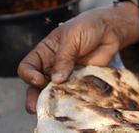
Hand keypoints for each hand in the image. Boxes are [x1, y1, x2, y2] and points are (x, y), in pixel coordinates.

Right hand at [17, 2, 138, 112]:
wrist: (111, 31)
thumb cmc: (88, 27)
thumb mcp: (72, 36)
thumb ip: (64, 57)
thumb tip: (56, 79)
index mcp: (44, 53)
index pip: (27, 67)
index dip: (29, 75)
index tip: (39, 80)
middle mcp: (51, 68)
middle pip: (35, 86)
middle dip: (34, 98)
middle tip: (37, 107)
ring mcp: (66, 78)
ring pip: (52, 95)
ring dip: (51, 104)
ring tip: (53, 112)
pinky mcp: (80, 84)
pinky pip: (73, 96)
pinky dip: (72, 102)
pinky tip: (74, 105)